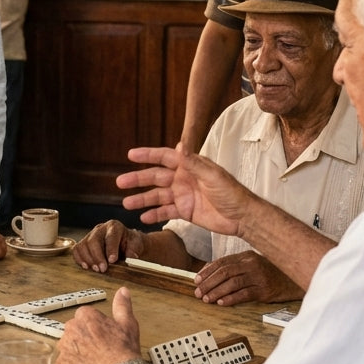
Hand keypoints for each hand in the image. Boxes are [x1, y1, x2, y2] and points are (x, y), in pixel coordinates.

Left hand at [56, 288, 141, 363]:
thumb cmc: (123, 349)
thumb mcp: (127, 323)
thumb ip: (122, 305)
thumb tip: (122, 291)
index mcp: (85, 315)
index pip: (84, 318)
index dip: (94, 328)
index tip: (102, 336)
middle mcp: (72, 327)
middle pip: (74, 331)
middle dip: (83, 338)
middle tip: (98, 349)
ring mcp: (65, 346)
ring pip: (68, 346)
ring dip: (76, 351)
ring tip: (92, 359)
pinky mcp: (62, 363)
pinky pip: (64, 362)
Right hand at [71, 220, 145, 272]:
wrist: (125, 244)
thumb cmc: (130, 244)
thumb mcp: (136, 245)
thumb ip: (134, 249)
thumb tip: (131, 257)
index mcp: (114, 226)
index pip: (110, 236)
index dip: (111, 248)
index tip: (112, 260)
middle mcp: (100, 228)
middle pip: (93, 240)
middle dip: (97, 256)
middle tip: (102, 269)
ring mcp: (90, 235)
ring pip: (83, 245)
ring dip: (88, 259)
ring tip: (96, 269)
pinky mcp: (84, 243)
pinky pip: (77, 249)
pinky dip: (79, 258)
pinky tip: (86, 267)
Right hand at [117, 147, 251, 235]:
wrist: (243, 217)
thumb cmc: (232, 193)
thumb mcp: (212, 176)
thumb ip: (194, 163)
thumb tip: (179, 146)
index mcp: (189, 166)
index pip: (164, 157)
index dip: (148, 155)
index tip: (131, 155)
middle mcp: (183, 179)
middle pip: (155, 177)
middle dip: (138, 179)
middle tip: (120, 182)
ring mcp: (183, 195)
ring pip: (157, 196)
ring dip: (142, 199)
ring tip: (126, 204)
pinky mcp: (185, 211)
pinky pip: (166, 212)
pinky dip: (154, 215)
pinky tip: (143, 218)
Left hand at [195, 252, 303, 306]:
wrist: (294, 281)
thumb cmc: (270, 272)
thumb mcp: (252, 263)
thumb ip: (234, 265)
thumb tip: (209, 270)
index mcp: (246, 256)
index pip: (222, 262)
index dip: (207, 271)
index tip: (196, 280)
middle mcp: (251, 264)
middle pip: (225, 272)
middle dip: (209, 282)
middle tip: (198, 292)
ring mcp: (259, 277)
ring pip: (232, 283)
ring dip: (217, 292)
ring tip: (207, 299)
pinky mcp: (265, 290)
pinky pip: (244, 294)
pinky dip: (231, 298)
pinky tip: (221, 303)